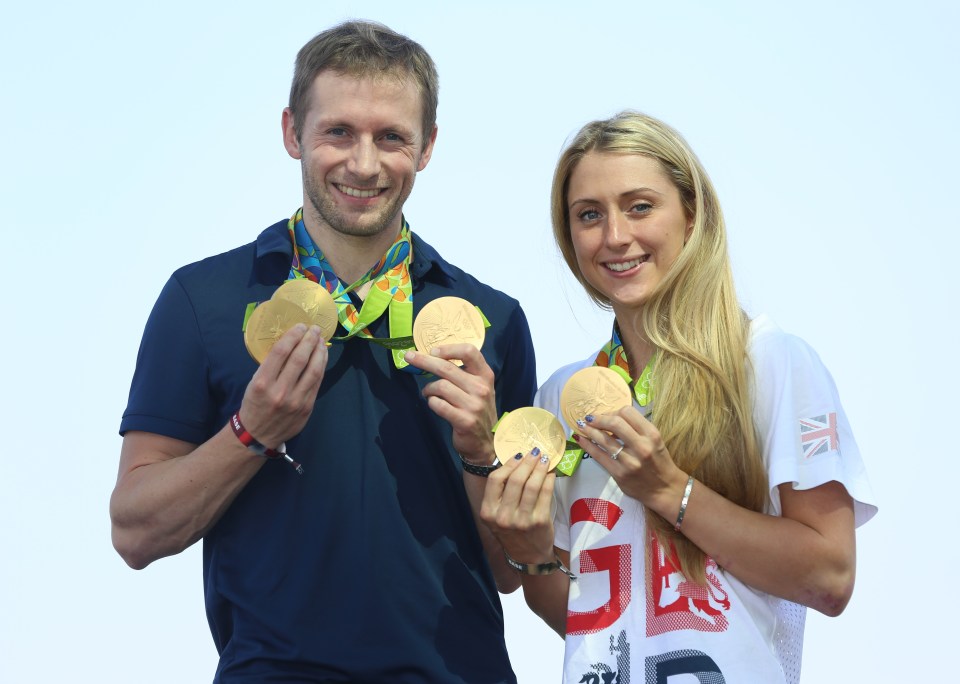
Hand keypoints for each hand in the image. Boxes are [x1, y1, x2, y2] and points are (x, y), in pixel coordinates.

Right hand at [239, 324, 328, 447]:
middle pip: (300, 359)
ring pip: (313, 370)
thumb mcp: (254, 383)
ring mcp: (296, 401)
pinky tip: (322, 357)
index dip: (293, 336)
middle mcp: (280, 391)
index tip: (300, 326)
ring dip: (320, 352)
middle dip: (309, 340)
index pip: (281, 352)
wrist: (258, 435)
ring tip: (321, 340)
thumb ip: (271, 366)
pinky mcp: (307, 408)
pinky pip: (317, 383)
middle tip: (314, 329)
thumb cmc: (254, 404)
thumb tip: (291, 343)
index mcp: (262, 383)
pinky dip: (321, 367)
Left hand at [403, 344, 497, 462]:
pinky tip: (434, 404)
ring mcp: (474, 405)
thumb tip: (433, 357)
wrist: (486, 442)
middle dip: (424, 360)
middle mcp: (481, 388)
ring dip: (428, 388)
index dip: (449, 348)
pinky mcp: (465, 420)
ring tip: (427, 392)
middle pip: (447, 367)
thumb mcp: (479, 388)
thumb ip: (464, 373)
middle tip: (409, 357)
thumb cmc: (477, 410)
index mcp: (485, 375)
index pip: (469, 351)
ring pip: (440, 386)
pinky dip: (432, 402)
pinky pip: (438, 405)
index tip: (433, 351)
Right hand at [481, 449, 556, 563]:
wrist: (528, 556)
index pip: (495, 480)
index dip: (508, 464)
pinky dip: (549, 479)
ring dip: (539, 468)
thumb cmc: (511, 530)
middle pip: (515, 480)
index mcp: (488, 512)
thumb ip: (501, 493)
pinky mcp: (539, 522)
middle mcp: (503, 517)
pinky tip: (550, 473)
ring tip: (544, 459)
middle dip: (527, 462)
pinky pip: (545, 493)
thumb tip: (516, 461)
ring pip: (532, 485)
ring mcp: (522, 520)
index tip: (518, 456)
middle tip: (535, 452)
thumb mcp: (497, 514)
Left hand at [572, 406, 687, 512]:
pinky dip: (587, 445)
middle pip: (614, 423)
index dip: (613, 411)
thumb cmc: (659, 462)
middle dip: (598, 418)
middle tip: (590, 418)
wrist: (665, 489)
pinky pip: (598, 456)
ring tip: (582, 426)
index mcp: (652, 434)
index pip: (628, 412)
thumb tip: (609, 418)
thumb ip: (636, 429)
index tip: (606, 415)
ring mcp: (629, 461)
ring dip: (589, 430)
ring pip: (603, 439)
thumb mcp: (654, 440)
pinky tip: (580, 439)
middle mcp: (642, 446)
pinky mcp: (619, 474)